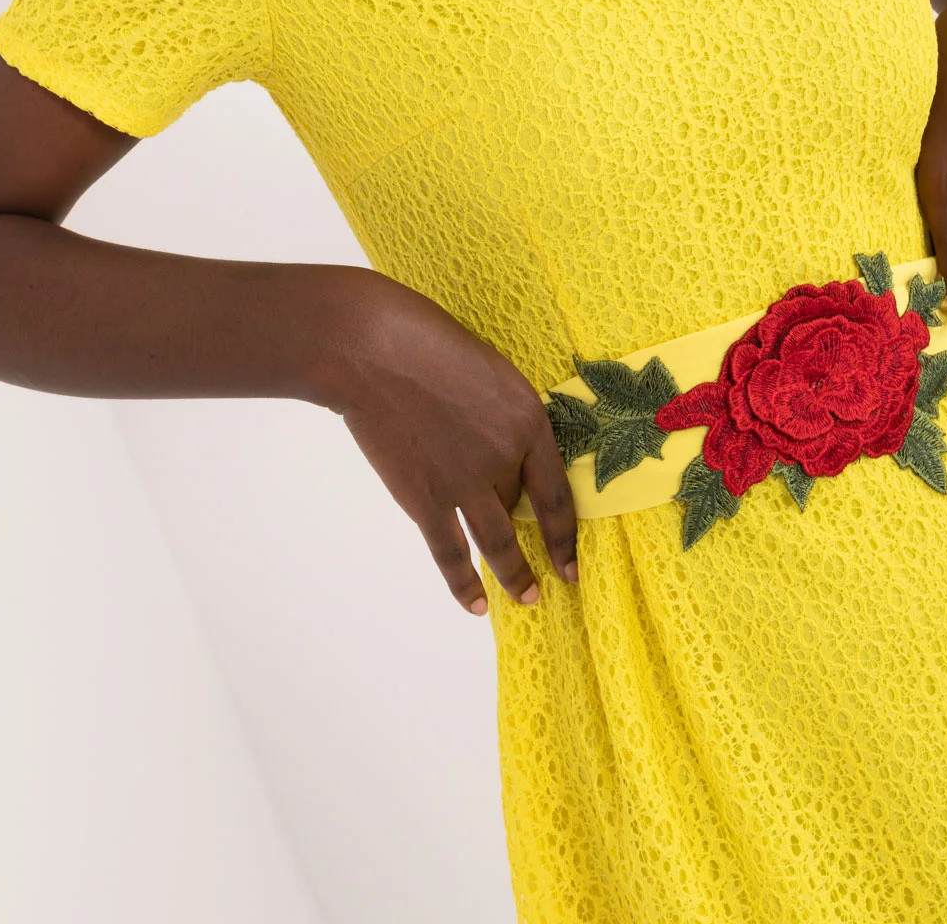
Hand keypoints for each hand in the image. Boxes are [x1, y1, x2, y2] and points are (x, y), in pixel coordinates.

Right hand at [320, 270, 579, 614]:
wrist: (372, 349)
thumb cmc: (426, 340)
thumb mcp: (487, 371)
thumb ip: (500, 416)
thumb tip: (499, 452)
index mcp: (528, 418)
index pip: (557, 489)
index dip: (566, 531)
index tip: (573, 560)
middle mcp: (505, 456)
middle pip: (519, 507)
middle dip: (535, 545)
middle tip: (551, 581)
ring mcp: (465, 481)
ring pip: (497, 541)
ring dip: (512, 574)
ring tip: (525, 599)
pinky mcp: (426, 498)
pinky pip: (451, 553)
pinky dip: (463, 583)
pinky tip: (476, 605)